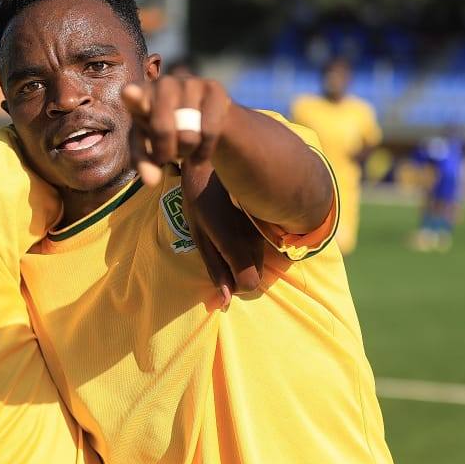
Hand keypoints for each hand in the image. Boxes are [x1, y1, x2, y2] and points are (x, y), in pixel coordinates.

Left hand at [122, 76, 231, 185]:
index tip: (130, 94)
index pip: (133, 95)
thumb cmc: (163, 133)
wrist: (201, 117)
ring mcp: (189, 82)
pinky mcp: (213, 88)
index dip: (133, 96)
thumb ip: (143, 162)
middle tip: (167, 157)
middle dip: (165, 152)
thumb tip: (150, 181)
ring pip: (188, 134)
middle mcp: (163, 83)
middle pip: (162, 128)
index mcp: (138, 94)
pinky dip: (204, 151)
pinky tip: (199, 155)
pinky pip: (210, 131)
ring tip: (183, 149)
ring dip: (185, 152)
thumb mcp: (147, 147)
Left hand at [181, 161, 263, 299]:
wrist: (215, 162)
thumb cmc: (199, 198)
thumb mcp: (199, 235)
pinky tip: (232, 228)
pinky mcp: (266, 221)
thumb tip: (222, 300)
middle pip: (256, 275)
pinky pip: (260, 246)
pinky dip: (248, 247)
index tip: (220, 274)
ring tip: (222, 238)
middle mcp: (254, 239)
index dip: (234, 286)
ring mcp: (262, 229)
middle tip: (217, 254)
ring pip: (259, 261)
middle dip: (238, 274)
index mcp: (235, 244)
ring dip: (243, 259)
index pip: (250, 284)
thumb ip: (214, 267)